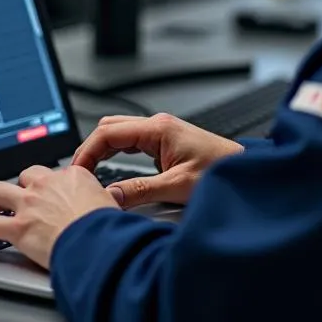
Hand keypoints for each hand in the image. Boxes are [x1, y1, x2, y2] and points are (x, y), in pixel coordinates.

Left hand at [0, 164, 117, 269]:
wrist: (97, 242)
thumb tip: (110, 199)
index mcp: (72, 176)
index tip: (48, 193)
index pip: (54, 173)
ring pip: (0, 191)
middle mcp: (47, 184)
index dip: (50, 184)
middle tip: (20, 199)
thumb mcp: (111, 205)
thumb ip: (104, 199)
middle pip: (25, 175)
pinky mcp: (18, 227)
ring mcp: (30, 204)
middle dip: (21, 186)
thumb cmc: (107, 227)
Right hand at [71, 112, 243, 208]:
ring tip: (89, 174)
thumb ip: (140, 191)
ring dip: (102, 150)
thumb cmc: (221, 172)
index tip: (75, 172)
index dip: (86, 152)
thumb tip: (110, 196)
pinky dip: (116, 153)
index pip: (107, 132)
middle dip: (90, 149)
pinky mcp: (166, 141)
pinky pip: (131, 141)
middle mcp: (158, 125)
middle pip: (110, 127)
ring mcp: (162, 131)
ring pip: (119, 132)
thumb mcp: (178, 187)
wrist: (246, 172)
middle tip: (78, 174)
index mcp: (158, 129)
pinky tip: (111, 169)